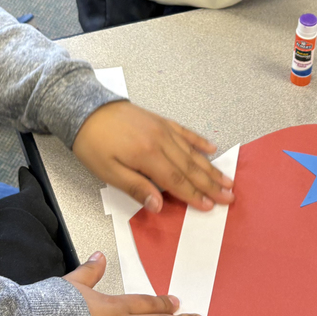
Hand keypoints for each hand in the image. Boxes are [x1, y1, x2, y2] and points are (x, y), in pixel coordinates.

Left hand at [73, 101, 233, 213]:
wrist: (86, 108)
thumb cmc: (93, 143)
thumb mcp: (108, 171)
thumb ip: (136, 187)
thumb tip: (159, 206)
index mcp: (147, 155)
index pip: (176, 181)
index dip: (194, 195)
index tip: (211, 206)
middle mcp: (160, 140)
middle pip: (190, 167)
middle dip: (211, 184)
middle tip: (230, 196)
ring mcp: (163, 128)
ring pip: (192, 152)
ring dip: (211, 167)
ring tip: (228, 179)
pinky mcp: (160, 120)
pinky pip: (185, 132)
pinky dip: (200, 141)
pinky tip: (212, 149)